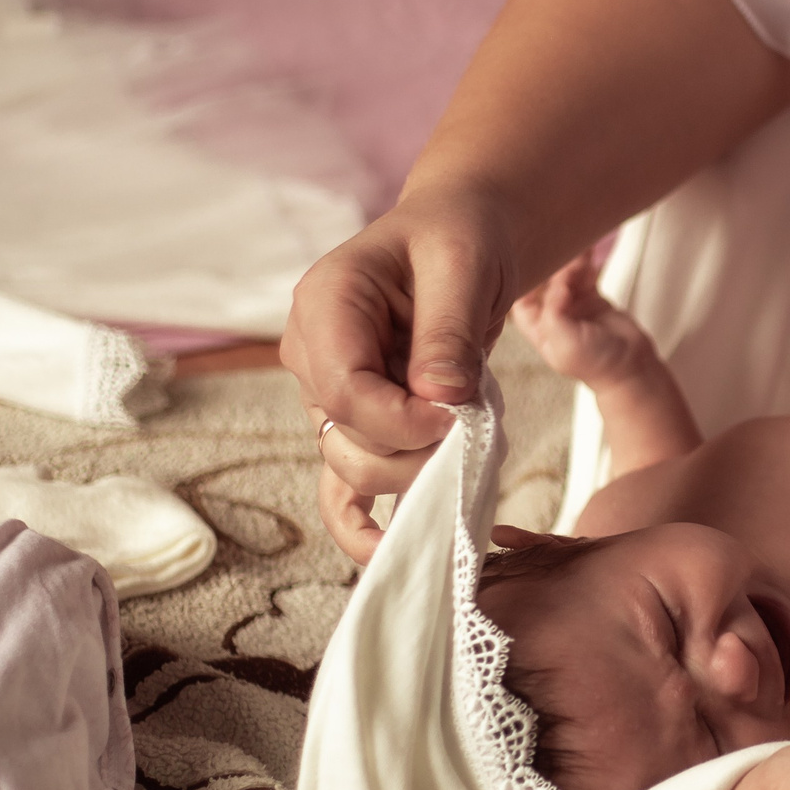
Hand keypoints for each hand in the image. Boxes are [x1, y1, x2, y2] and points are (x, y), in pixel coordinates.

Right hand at [284, 187, 516, 562]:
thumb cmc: (460, 237)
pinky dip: (362, 521)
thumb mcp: (463, 266)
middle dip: (414, 451)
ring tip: (473, 436)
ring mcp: (327, 392)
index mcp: (324, 303)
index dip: (401, 419)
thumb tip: (441, 401)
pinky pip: (342, 485)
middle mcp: (311, 353)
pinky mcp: (353, 421)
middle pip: (345, 437)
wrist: (462, 236)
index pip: (345, 389)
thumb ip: (448, 333)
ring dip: (416, 470)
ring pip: (351, 465)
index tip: (457, 415)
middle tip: (478, 428)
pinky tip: (386, 553)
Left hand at [509, 254, 655, 387]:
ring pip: (565, 277)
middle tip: (557, 250)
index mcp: (540, 331)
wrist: (633, 366)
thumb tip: (556, 283)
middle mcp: (553, 317)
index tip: (528, 263)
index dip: (522, 284)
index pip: (521, 302)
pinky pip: (585, 276)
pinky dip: (586, 263)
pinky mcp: (592, 298)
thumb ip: (554, 312)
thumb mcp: (567, 342)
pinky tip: (588, 250)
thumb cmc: (596, 363)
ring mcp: (574, 306)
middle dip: (549, 267)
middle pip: (544, 285)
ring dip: (570, 262)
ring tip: (578, 251)